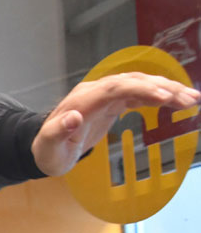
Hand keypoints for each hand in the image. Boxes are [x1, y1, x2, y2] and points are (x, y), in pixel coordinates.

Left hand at [31, 74, 199, 175]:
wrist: (46, 148)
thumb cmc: (49, 151)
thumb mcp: (49, 147)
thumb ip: (57, 131)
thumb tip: (73, 117)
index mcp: (82, 100)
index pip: (115, 87)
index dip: (140, 89)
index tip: (164, 97)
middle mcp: (95, 91)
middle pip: (132, 82)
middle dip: (162, 88)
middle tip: (190, 100)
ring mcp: (104, 95)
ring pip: (139, 84)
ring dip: (166, 89)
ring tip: (193, 99)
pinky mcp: (112, 102)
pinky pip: (139, 94)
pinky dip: (159, 96)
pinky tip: (178, 101)